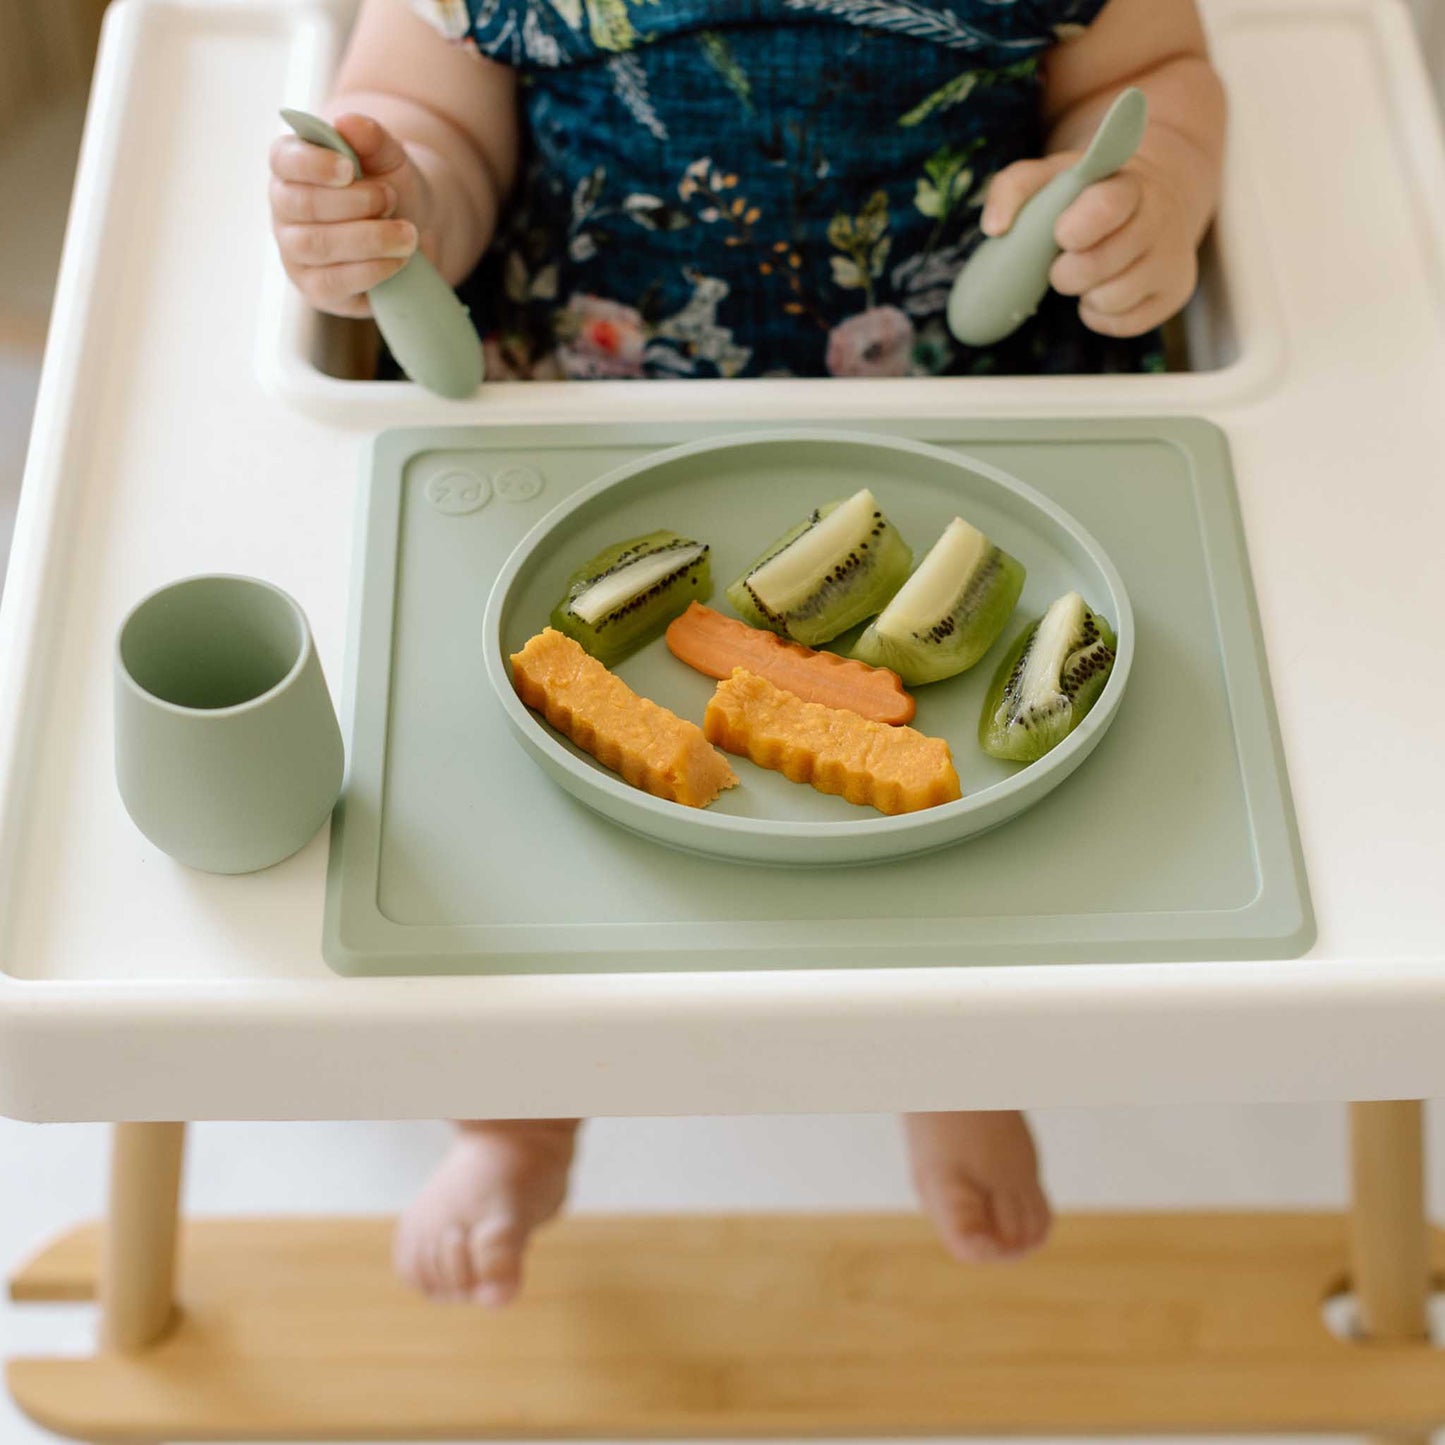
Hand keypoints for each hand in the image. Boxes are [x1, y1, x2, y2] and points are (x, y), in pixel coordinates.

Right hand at [269, 112, 435, 316]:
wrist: (412, 232)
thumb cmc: (390, 188)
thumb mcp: (390, 159)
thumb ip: (372, 139)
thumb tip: (347, 122)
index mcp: (292, 167)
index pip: (284, 160)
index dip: (313, 164)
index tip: (348, 169)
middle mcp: (285, 210)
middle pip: (301, 205)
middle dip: (352, 202)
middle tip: (391, 198)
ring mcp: (295, 252)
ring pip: (316, 245)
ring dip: (367, 239)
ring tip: (407, 233)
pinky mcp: (315, 288)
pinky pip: (332, 282)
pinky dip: (370, 269)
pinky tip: (398, 259)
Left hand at [980, 150, 1199, 337]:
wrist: (1149, 200)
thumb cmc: (1086, 195)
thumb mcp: (1051, 177)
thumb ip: (1013, 188)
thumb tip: (994, 228)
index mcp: (1127, 183)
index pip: (1108, 206)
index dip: (1078, 227)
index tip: (1061, 235)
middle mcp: (1160, 217)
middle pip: (1100, 264)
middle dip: (1067, 272)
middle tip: (1064, 261)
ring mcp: (1172, 257)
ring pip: (1112, 299)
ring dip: (1086, 295)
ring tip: (1087, 274)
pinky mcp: (1175, 292)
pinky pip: (1123, 324)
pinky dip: (1101, 316)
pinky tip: (1103, 291)